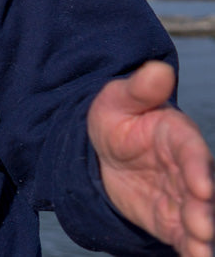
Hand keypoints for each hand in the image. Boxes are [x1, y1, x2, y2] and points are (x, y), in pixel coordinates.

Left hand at [89, 60, 213, 256]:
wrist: (102, 146)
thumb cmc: (117, 116)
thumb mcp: (118, 98)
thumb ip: (139, 88)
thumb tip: (157, 68)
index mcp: (178, 137)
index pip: (193, 153)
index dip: (198, 168)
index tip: (201, 186)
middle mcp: (188, 170)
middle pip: (202, 192)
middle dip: (205, 210)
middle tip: (202, 227)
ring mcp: (182, 197)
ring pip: (198, 218)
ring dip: (202, 236)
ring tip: (201, 251)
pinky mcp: (171, 220)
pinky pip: (183, 238)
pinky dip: (190, 251)